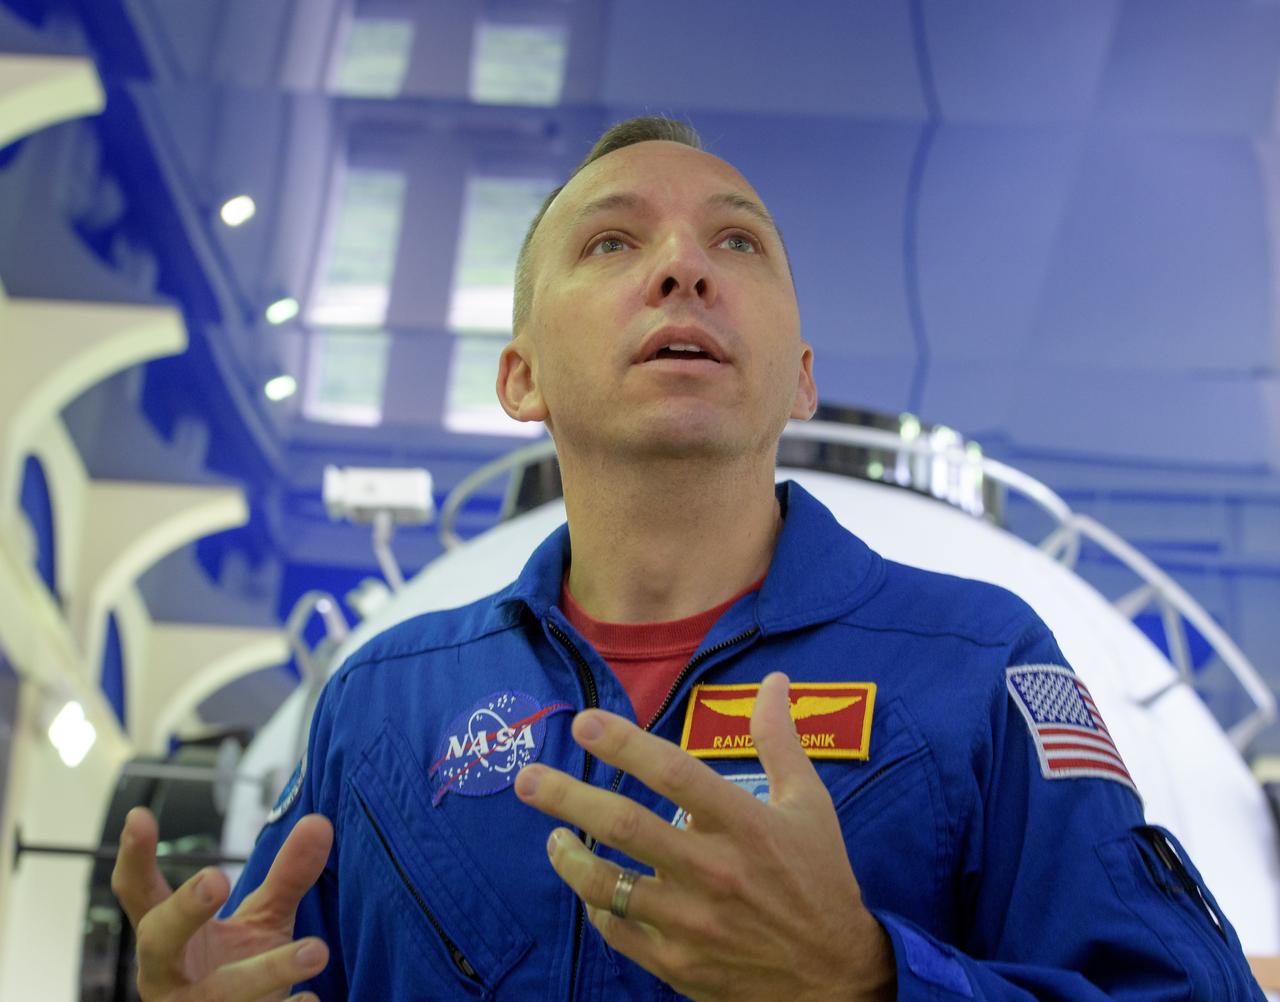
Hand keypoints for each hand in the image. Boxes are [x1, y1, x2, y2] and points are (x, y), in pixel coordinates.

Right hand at [110, 806, 332, 1000]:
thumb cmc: (239, 968)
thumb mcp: (262, 918)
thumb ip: (286, 876)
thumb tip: (319, 822)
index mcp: (168, 938)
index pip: (140, 894)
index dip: (135, 857)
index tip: (139, 815)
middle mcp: (169, 977)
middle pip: (159, 942)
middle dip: (184, 910)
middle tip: (215, 877)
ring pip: (220, 994)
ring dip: (268, 971)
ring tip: (317, 949)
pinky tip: (311, 998)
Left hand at [514, 672, 894, 1000]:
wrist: (836, 976)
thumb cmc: (820, 878)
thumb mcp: (809, 802)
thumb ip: (780, 739)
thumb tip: (772, 680)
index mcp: (745, 824)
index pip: (674, 773)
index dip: (625, 744)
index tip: (584, 723)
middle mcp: (714, 870)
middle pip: (625, 825)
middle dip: (567, 797)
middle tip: (527, 778)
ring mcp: (692, 922)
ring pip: (609, 884)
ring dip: (568, 858)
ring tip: (551, 836)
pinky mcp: (678, 964)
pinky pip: (617, 930)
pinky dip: (595, 905)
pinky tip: (588, 884)